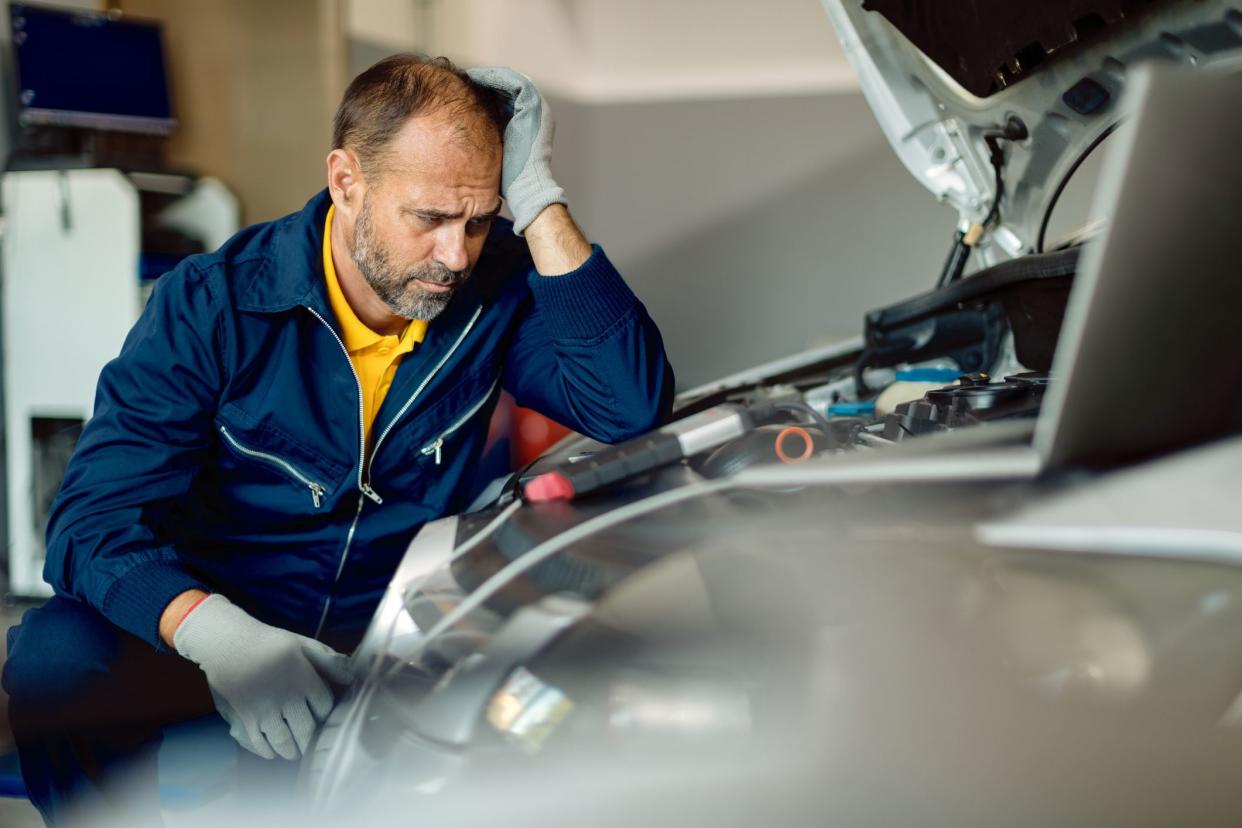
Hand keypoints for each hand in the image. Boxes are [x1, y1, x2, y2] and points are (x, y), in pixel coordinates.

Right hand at [173, 594, 352, 759]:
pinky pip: (259, 742)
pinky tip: (272, 752)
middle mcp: (287, 698)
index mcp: (304, 680)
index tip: (324, 718)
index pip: (324, 707)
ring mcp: (265, 710)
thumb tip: (352, 677)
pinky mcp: (246, 716)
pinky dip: (267, 751)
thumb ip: (328, 661)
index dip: (326, 715)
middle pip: (306, 730)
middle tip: (311, 744)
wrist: (229, 643)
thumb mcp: (303, 644)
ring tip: (294, 752)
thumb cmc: (269, 642)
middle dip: (310, 740)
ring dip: (291, 751)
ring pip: (284, 741)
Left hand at [467, 66, 565, 234]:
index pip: (509, 100)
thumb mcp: (500, 152)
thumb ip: (493, 138)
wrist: (526, 185)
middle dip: (490, 82)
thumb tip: (469, 138)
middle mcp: (537, 113)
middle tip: (469, 78)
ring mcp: (537, 107)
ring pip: (511, 82)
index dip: (490, 92)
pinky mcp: (533, 104)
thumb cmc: (511, 178)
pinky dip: (496, 77)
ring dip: (491, 77)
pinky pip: (513, 82)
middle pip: (510, 89)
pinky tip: (478, 78)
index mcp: (531, 123)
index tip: (469, 90)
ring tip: (472, 75)